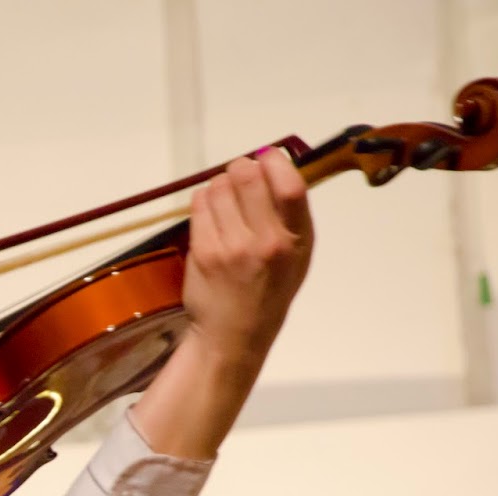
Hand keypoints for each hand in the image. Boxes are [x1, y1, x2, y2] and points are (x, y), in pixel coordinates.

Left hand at [182, 148, 312, 365]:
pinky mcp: (203, 252)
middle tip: (240, 177)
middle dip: (241, 168)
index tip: (266, 159)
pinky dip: (203, 201)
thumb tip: (272, 164)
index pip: (290, 186)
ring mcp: (232, 247)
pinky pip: (199, 204)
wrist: (235, 335)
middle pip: (248, 177)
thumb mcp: (296, 257)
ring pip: (219, 186)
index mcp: (297, 241)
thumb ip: (289, 215)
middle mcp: (268, 243)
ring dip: (220, 186)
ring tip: (225, 203)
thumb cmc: (269, 291)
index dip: (275, 162)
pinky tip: (210, 216)